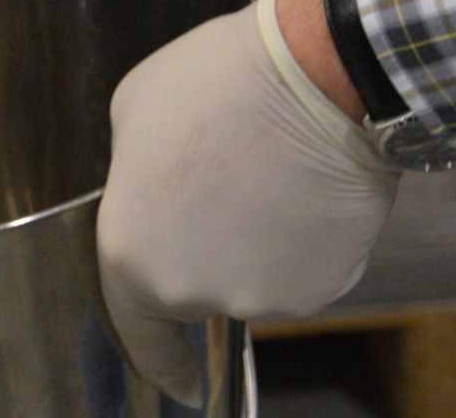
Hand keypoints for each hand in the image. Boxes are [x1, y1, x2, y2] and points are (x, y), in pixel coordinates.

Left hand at [97, 0, 399, 403]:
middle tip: (225, 188)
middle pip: (196, 288)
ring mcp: (261, 295)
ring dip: (255, 244)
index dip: (155, 354)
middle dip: (207, 249)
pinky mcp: (323, 287)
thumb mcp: (134, 115)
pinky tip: (304, 191)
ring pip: (252, 279)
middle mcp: (192, 290)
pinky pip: (302, 271)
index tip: (174, 376)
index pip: (134, 326)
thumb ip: (134, 175)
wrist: (316, 79)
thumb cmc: (213, 85)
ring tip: (267, 176)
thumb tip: (154, 191)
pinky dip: (302, 243)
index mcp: (132, 255)